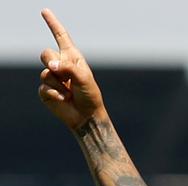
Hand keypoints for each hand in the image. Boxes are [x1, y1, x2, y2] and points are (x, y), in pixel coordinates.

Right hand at [38, 8, 104, 129]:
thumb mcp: (84, 78)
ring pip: (45, 72)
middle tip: (66, 77)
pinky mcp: (45, 90)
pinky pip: (44, 87)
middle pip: (46, 54)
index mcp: (72, 58)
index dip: (53, 24)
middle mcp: (60, 65)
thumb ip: (68, 68)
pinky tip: (64, 99)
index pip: (61, 37)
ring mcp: (51, 77)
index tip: (45, 11)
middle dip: (53, 64)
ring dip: (59, 83)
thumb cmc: (90, 96)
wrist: (86, 116)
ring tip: (70, 92)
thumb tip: (51, 66)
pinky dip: (55, 93)